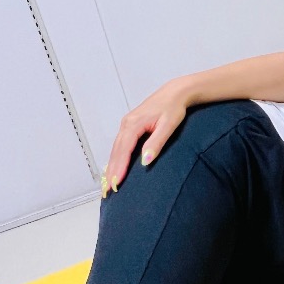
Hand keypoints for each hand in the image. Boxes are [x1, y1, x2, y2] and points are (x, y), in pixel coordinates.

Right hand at [102, 80, 187, 196]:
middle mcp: (126, 124)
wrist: (175, 93)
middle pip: (116, 152)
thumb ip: (157, 143)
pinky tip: (114, 168)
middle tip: (107, 191)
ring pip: (115, 149)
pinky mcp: (130, 126)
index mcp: (134, 124)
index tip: (116, 183)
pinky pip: (119, 145)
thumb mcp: (168, 125)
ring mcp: (126, 124)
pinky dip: (115, 158)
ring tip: (108, 184)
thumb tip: (146, 161)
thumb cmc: (174, 108)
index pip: (124, 150)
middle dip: (111, 172)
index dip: (119, 168)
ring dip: (111, 167)